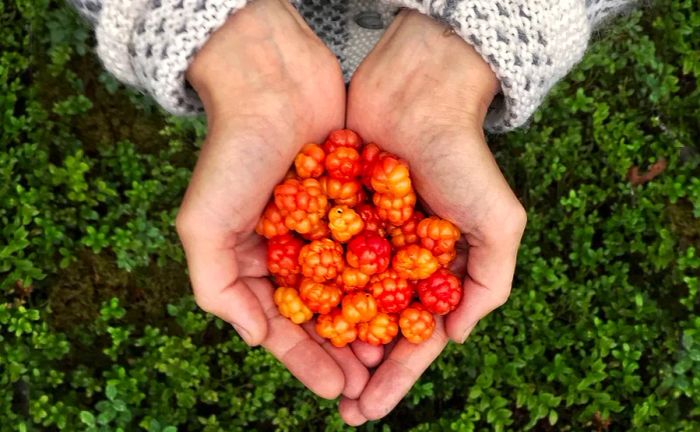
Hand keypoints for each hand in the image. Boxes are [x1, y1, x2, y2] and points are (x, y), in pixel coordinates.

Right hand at [177, 0, 370, 399]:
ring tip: (394, 355)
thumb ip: (217, 288)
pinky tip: (413, 302)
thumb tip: (258, 338)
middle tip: (370, 383)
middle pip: (323, 313)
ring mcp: (326, 225)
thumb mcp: (203, 225)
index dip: (306, 360)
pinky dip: (391, 276)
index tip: (335, 391)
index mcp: (254, 260)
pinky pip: (377, 246)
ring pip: (354, 286)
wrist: (273, 83)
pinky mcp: (357, 200)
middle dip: (343, 350)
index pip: (283, 325)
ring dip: (371, 321)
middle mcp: (291, 248)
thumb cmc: (232, 153)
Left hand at [340, 10, 526, 423]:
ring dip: (328, 340)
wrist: (417, 93)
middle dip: (358, 369)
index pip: (415, 337)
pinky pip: (315, 261)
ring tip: (313, 376)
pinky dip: (304, 291)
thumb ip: (491, 282)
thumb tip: (455, 338)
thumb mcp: (498, 222)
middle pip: (373, 328)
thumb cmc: (463, 157)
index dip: (397, 377)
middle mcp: (398, 261)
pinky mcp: (332, 213)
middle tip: (339, 407)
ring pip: (341, 302)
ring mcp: (363, 239)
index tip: (371, 411)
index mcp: (437, 271)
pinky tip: (286, 321)